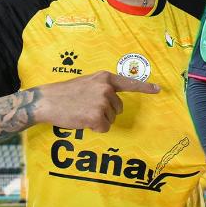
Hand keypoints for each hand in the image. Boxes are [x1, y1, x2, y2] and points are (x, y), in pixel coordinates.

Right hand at [34, 71, 158, 131]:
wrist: (46, 101)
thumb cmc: (66, 93)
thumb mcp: (88, 82)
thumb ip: (103, 87)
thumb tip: (115, 98)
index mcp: (106, 78)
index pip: (130, 83)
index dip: (145, 88)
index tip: (158, 90)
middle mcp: (107, 89)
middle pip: (118, 108)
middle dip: (106, 111)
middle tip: (86, 107)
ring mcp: (102, 102)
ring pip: (110, 118)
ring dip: (98, 119)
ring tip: (82, 111)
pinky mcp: (96, 117)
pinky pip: (104, 127)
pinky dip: (94, 128)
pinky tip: (82, 120)